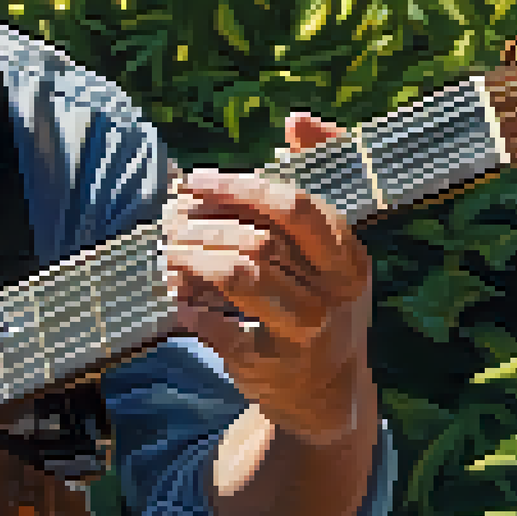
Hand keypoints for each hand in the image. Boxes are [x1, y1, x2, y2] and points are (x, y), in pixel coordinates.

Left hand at [164, 113, 374, 445]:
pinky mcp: (273, 365)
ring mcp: (306, 330)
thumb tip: (296, 121)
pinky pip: (225, 332)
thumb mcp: (329, 249)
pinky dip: (195, 314)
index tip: (194, 181)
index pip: (295, 207)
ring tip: (169, 256)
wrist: (328, 394)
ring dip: (195, 262)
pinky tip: (178, 302)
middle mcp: (333, 291)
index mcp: (347, 255)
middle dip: (207, 225)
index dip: (240, 188)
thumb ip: (313, 182)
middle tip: (170, 222)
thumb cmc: (318, 302)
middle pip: (263, 240)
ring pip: (243, 279)